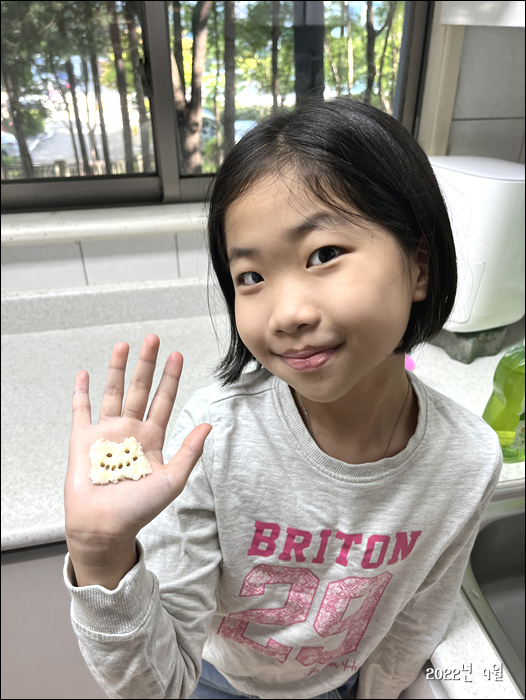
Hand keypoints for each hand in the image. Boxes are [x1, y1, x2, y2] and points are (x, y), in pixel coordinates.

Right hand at [64, 334, 211, 555]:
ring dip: (118, 369)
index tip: (177, 355)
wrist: (104, 527)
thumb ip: (190, 451)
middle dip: (147, 364)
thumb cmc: (139, 509)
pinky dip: (82, 392)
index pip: (164, 400)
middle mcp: (130, 430)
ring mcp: (106, 433)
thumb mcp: (173, 479)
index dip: (171, 378)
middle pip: (140, 389)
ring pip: (113, 392)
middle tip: (153, 339)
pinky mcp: (82, 439)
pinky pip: (81, 410)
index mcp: (151, 438)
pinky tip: (85, 374)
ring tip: (124, 345)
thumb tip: (210, 424)